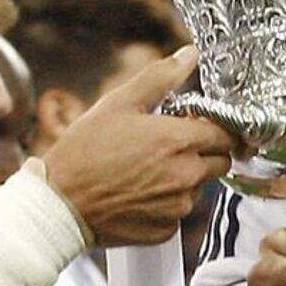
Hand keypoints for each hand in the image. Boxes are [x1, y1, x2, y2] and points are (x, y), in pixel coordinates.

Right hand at [43, 48, 240, 246]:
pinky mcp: (166, 230)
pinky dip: (167, 203)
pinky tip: (139, 193)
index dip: (214, 126)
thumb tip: (189, 55)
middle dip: (204, 151)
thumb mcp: (119, 103)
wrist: (60, 203)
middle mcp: (186, 176)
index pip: (225, 133)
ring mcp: (177, 207)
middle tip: (172, 146)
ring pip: (199, 188)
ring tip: (147, 169)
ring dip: (185, 177)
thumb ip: (161, 77)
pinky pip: (178, 212)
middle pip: (220, 161)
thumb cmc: (84, 152)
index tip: (196, 124)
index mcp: (178, 141)